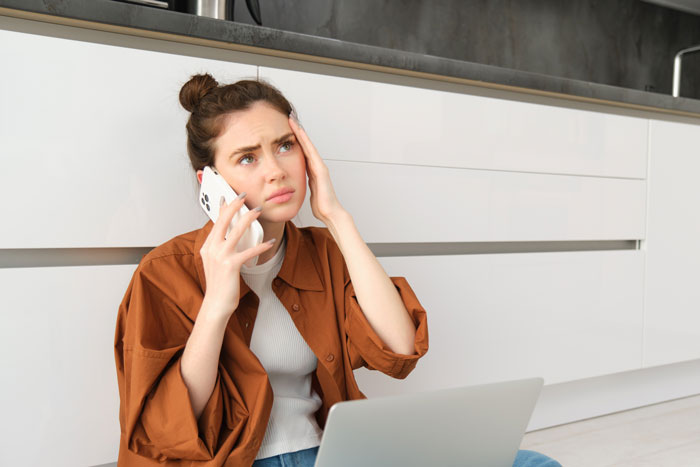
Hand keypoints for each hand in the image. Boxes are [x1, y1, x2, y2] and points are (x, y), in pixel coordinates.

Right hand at [199, 194, 273, 316]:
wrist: (215, 304)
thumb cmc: (219, 284)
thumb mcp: (214, 261)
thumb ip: (219, 247)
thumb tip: (228, 234)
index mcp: (207, 246)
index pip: (215, 222)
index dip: (222, 207)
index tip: (228, 196)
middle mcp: (212, 249)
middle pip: (223, 220)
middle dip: (234, 205)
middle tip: (243, 196)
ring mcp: (220, 257)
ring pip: (236, 231)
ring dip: (248, 219)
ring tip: (257, 210)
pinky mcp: (231, 266)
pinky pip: (249, 252)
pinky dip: (260, 246)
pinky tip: (269, 242)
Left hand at [289, 116, 346, 224]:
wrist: (330, 213)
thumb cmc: (321, 206)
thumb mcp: (308, 192)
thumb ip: (304, 184)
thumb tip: (296, 182)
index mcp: (312, 171)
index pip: (302, 151)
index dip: (295, 139)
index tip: (286, 128)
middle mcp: (316, 166)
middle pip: (305, 144)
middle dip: (298, 131)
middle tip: (289, 117)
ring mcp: (320, 166)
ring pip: (308, 145)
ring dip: (301, 132)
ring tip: (292, 120)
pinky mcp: (321, 170)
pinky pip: (311, 152)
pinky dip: (306, 142)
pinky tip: (300, 133)